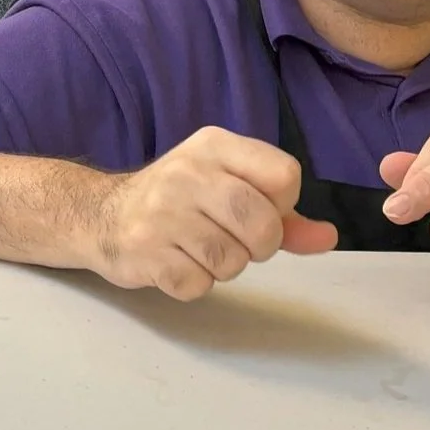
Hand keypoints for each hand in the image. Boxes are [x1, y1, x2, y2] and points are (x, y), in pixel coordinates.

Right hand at [89, 126, 337, 299]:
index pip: (286, 176)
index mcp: (214, 145)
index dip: (282, 204)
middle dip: (260, 245)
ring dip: (225, 266)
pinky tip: (177, 263)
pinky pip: (197, 284)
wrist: (100, 215)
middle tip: (235, 240)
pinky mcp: (144, 251)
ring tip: (200, 249)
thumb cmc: (178, 201)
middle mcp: (187, 172)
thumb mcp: (228, 187)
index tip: (257, 208)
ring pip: (232, 261)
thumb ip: (283, 213)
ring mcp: (162, 212)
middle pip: (264, 224)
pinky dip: (194, 283)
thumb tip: (328, 237)